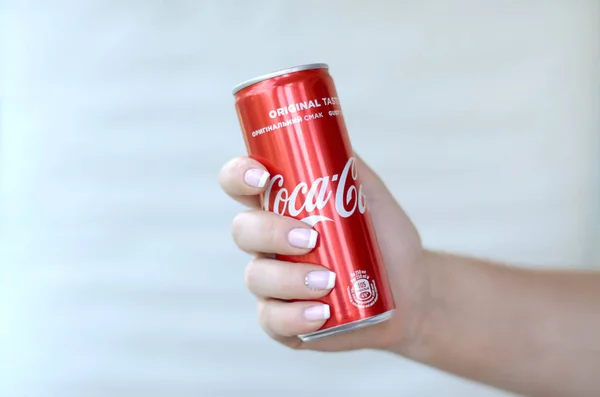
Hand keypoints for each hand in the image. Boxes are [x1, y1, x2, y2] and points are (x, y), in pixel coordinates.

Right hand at [218, 154, 425, 351]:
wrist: (411, 290)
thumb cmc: (384, 239)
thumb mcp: (369, 195)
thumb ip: (345, 164)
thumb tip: (327, 131)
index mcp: (281, 207)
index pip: (241, 184)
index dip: (239, 175)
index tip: (262, 177)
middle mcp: (269, 243)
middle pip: (243, 229)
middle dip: (270, 231)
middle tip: (310, 237)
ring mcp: (274, 283)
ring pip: (255, 276)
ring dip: (288, 278)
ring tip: (328, 281)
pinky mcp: (284, 319)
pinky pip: (271, 320)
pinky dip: (294, 316)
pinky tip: (320, 312)